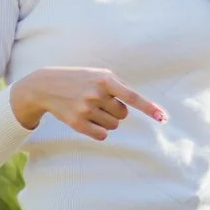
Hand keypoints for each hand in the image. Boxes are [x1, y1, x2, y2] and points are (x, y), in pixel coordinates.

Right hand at [9, 66, 167, 139]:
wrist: (45, 85)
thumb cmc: (80, 79)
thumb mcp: (99, 75)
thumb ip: (120, 86)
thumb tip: (138, 105)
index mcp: (105, 79)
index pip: (133, 97)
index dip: (149, 108)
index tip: (163, 118)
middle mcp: (96, 94)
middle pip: (123, 114)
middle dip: (115, 110)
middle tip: (98, 101)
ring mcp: (85, 109)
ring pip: (113, 125)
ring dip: (106, 120)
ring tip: (90, 108)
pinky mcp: (77, 123)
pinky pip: (102, 135)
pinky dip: (99, 130)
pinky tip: (87, 120)